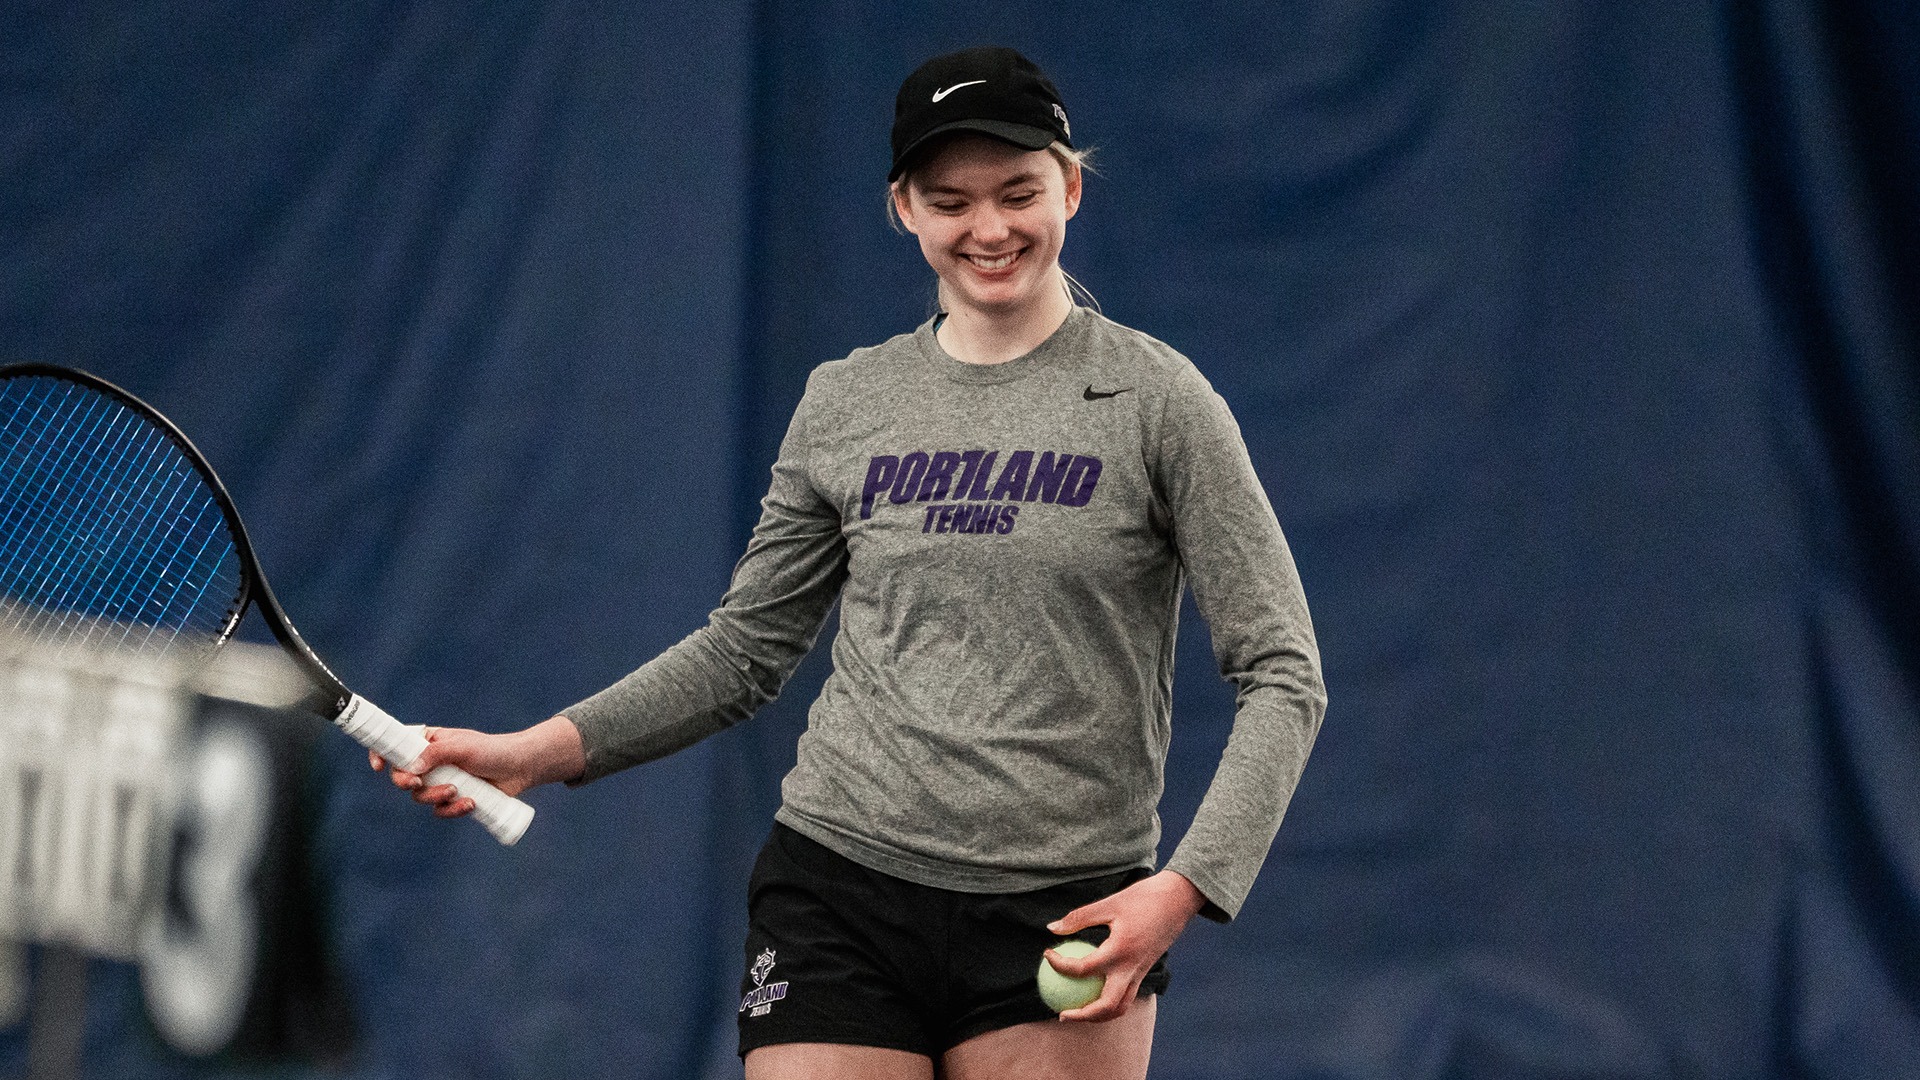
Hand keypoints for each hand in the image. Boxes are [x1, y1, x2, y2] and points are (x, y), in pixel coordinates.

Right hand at [369, 716, 585, 818]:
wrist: (520, 768)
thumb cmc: (492, 750)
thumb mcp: (462, 747)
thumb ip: (436, 754)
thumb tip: (410, 767)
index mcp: (429, 743)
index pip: (396, 746)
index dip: (381, 754)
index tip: (378, 766)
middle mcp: (431, 763)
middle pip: (403, 777)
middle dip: (406, 783)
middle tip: (417, 784)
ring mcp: (442, 781)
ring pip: (421, 797)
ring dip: (436, 797)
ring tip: (458, 791)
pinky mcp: (454, 799)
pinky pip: (441, 811)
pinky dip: (452, 810)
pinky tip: (471, 804)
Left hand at [1043, 869, 1206, 1022]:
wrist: (1179, 899)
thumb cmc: (1142, 897)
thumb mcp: (1109, 903)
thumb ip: (1079, 918)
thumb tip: (1052, 929)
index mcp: (1120, 951)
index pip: (1084, 969)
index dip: (1060, 966)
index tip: (1047, 956)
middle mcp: (1131, 968)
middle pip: (1106, 1006)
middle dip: (1082, 1016)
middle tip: (1061, 1013)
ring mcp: (1141, 973)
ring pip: (1120, 1007)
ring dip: (1098, 1016)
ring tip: (1077, 1012)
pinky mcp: (1145, 971)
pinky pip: (1127, 995)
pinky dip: (1110, 1002)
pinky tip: (1094, 992)